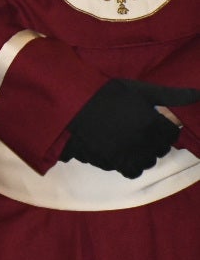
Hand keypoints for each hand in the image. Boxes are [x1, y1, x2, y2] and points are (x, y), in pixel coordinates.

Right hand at [62, 80, 196, 178]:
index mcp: (154, 125)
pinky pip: (126, 169)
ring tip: (130, 142)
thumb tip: (199, 94)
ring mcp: (126, 154)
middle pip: (159, 152)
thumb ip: (171, 95)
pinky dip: (125, 162)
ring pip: (145, 164)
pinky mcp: (110, 161)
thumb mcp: (141, 90)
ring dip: (141, 155)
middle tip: (142, 131)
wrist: (73, 103)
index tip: (155, 122)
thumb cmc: (108, 94)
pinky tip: (116, 148)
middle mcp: (143, 143)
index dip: (165, 128)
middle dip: (154, 143)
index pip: (171, 135)